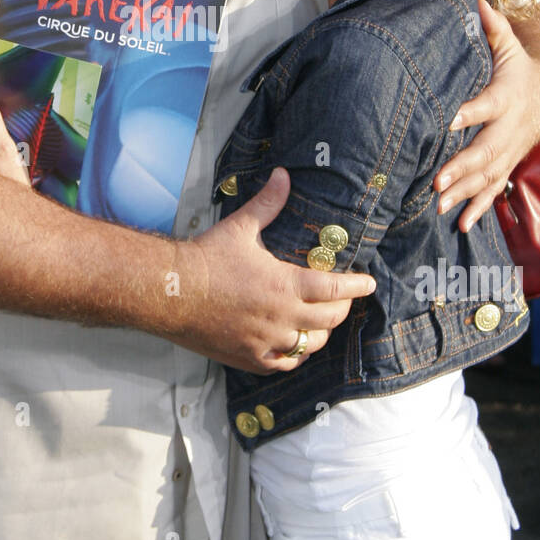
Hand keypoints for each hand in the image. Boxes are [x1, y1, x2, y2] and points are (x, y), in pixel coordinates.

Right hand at [182, 168, 374, 374]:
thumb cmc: (205, 258)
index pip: (335, 289)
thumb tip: (283, 175)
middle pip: (328, 320)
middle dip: (342, 308)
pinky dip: (294, 356)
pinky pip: (283, 365)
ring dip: (320, 333)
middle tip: (344, 299)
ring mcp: (265, 342)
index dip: (356, 286)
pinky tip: (292, 346)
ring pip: (309, 346)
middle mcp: (281, 318)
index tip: (368, 284)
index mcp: (285, 286)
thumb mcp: (240, 226)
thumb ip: (268, 203)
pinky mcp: (248, 358)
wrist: (170, 291)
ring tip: (320, 322)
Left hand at [434, 0, 539, 231]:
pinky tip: (459, 226)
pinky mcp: (506, 166)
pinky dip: (477, 209)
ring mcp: (509, 151)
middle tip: (437, 181)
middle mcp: (508, 129)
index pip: (488, 105)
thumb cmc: (517, 68)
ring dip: (464, 194)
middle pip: (485, 150)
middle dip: (461, 168)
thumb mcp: (509, 46)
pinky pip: (492, 191)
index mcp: (506, 96)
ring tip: (439, 206)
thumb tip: (479, 2)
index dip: (471, 113)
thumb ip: (493, 28)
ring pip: (487, 177)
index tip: (449, 120)